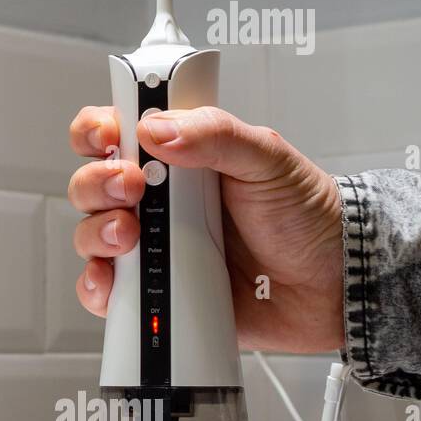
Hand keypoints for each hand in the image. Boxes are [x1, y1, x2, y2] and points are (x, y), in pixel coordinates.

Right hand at [67, 106, 344, 352]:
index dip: (99, 129)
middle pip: (90, 181)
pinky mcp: (153, 291)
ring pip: (90, 233)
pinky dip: (97, 285)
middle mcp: (156, 199)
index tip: (112, 138)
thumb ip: (216, 133)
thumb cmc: (305, 218)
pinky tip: (116, 281)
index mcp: (177, 156)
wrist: (331, 286)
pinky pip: (103, 288)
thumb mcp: (269, 159)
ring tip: (131, 237)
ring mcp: (151, 246)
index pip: (115, 129)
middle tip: (133, 187)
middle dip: (98, 182)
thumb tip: (158, 130)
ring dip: (97, 232)